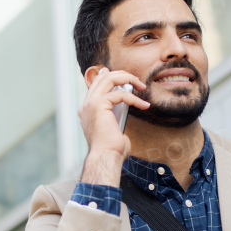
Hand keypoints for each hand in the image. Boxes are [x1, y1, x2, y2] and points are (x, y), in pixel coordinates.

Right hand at [78, 67, 148, 185]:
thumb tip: (125, 108)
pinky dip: (134, 99)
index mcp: (87, 110)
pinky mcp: (99, 105)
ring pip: (109, 79)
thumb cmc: (112, 149)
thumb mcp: (114, 128)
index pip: (95, 85)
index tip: (120, 73)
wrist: (107, 157)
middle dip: (122, 75)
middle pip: (103, 78)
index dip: (107, 75)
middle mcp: (86, 105)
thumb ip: (116, 115)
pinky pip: (120, 94)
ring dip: (128, 79)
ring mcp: (90, 104)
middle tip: (137, 82)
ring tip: (141, 86)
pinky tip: (144, 105)